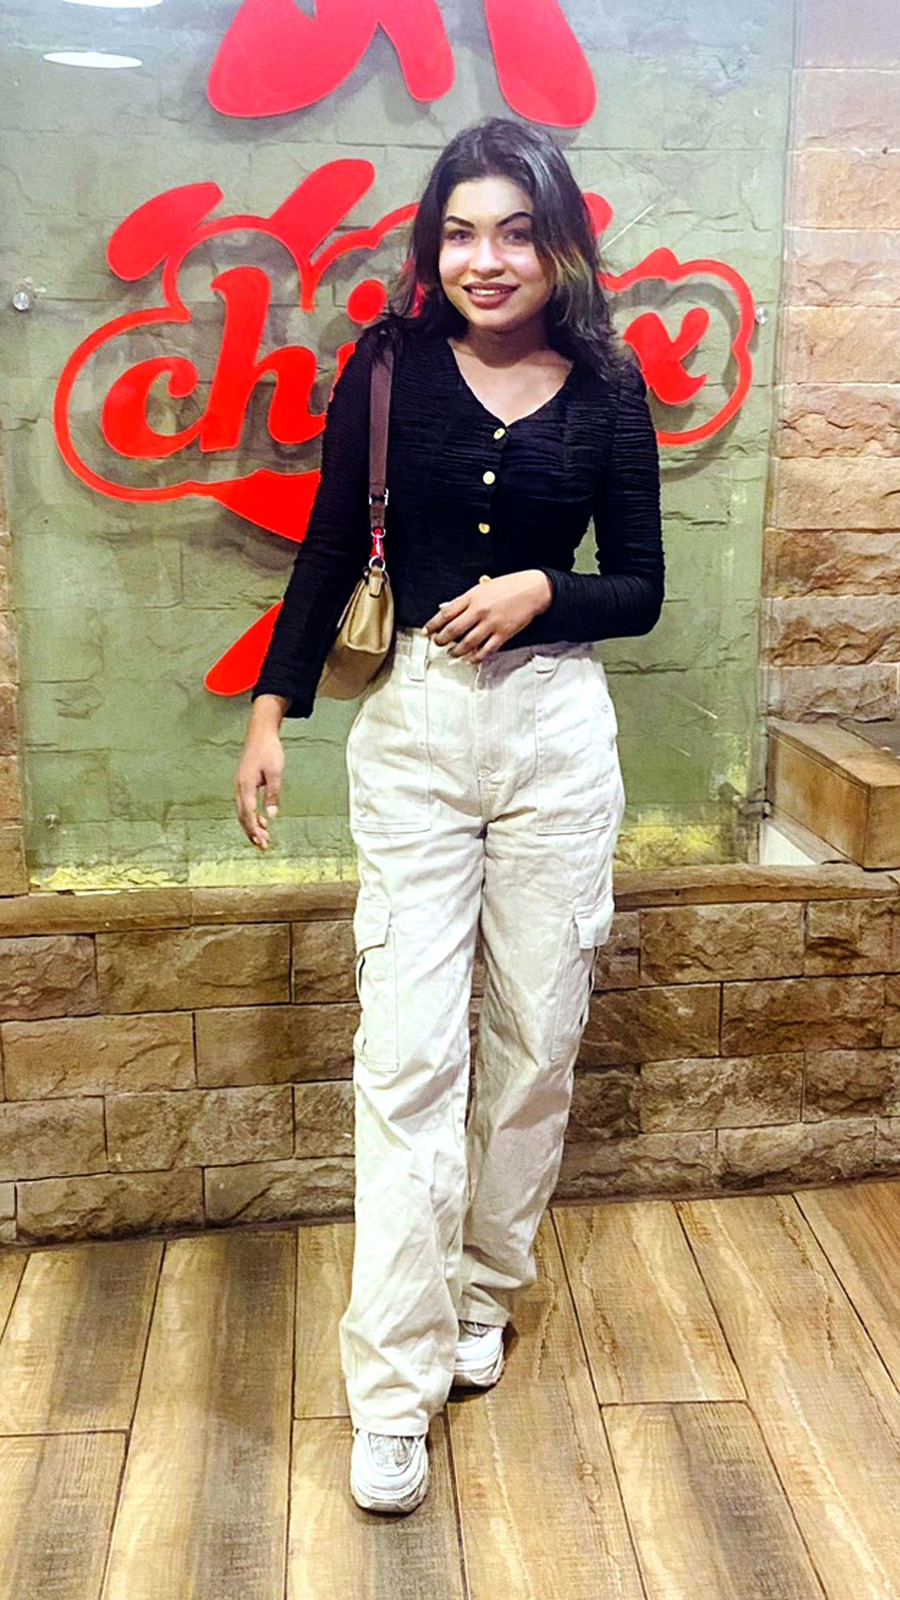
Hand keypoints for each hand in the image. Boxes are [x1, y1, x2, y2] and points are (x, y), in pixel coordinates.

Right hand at [235, 726, 284, 850]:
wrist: (260, 733)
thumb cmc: (269, 751)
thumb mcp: (275, 772)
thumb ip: (272, 794)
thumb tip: (272, 815)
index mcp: (245, 785)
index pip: (248, 813)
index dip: (254, 830)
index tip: (262, 842)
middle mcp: (239, 787)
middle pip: (243, 816)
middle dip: (252, 832)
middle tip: (263, 846)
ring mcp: (240, 785)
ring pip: (243, 811)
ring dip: (252, 826)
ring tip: (264, 839)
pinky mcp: (243, 783)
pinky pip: (245, 804)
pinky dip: (253, 815)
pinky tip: (263, 822)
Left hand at [423, 570, 552, 660]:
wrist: (532, 590)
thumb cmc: (509, 587)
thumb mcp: (483, 588)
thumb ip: (466, 600)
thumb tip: (450, 611)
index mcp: (472, 597)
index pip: (445, 613)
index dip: (433, 624)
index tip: (427, 631)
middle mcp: (479, 611)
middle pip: (452, 630)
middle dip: (441, 640)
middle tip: (438, 643)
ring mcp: (490, 624)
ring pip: (466, 643)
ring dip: (456, 651)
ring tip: (452, 653)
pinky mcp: (502, 634)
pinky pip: (485, 651)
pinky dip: (475, 657)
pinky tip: (470, 659)